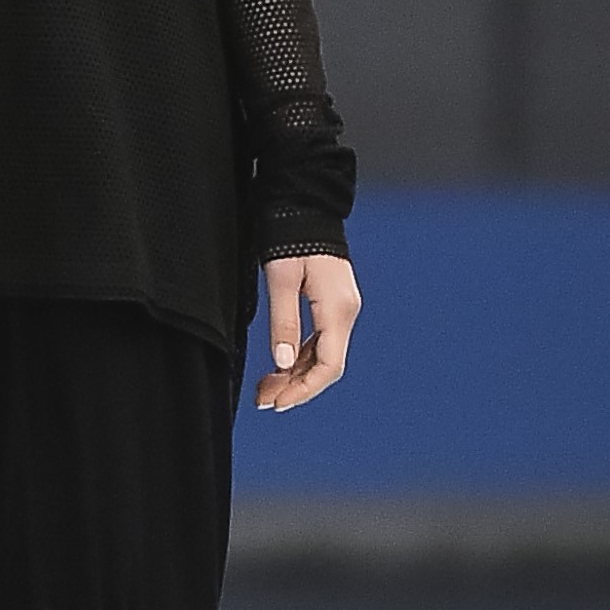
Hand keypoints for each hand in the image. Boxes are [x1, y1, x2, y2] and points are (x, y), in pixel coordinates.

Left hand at [253, 252, 359, 414]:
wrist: (305, 205)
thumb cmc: (291, 237)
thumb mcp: (282, 279)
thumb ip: (284, 323)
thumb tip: (282, 363)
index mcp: (338, 309)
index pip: (328, 366)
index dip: (303, 390)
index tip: (277, 403)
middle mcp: (346, 312)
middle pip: (326, 365)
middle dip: (296, 386)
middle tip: (263, 400)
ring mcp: (341, 308)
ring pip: (322, 355)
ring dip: (295, 374)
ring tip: (265, 388)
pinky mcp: (332, 304)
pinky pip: (320, 341)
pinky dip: (299, 357)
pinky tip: (279, 366)